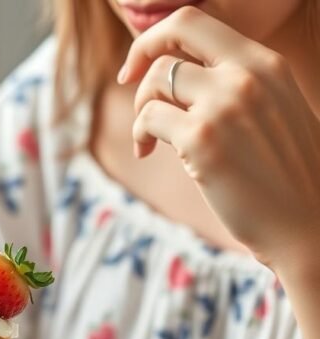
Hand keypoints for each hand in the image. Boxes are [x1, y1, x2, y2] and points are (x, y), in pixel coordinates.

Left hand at [119, 7, 319, 271]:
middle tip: (128, 84)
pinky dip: (139, 134)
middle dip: (140, 56)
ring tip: (150, 137)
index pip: (196, 21)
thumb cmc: (285, 177)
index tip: (140, 65)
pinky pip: (147, 118)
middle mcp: (247, 76)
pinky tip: (149, 152)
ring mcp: (224, 105)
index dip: (156, 36)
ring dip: (141, 108)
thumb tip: (178, 76)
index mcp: (267, 64)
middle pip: (171, 35)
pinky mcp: (201, 139)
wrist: (308, 225)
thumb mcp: (272, 111)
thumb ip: (236, 86)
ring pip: (154, 81)